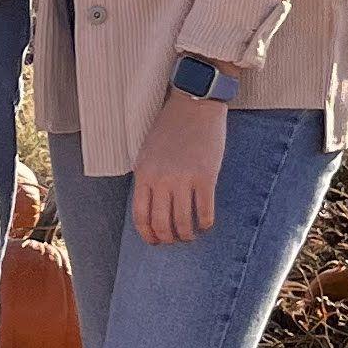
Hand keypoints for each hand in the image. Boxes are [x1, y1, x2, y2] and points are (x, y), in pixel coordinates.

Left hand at [131, 87, 226, 244]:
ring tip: (191, 235)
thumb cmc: (171, 128)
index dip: (148, 235)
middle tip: (175, 240)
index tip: (155, 242)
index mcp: (144, 174)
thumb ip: (148, 179)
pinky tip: (207, 224)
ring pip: (184, 223)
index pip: (140, 216)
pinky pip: (205, 211)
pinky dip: (206, 223)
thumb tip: (152, 208)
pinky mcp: (206, 176)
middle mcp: (161, 180)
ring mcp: (184, 179)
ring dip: (188, 235)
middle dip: (168, 239)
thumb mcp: (148, 153)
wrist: (194, 105)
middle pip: (161, 224)